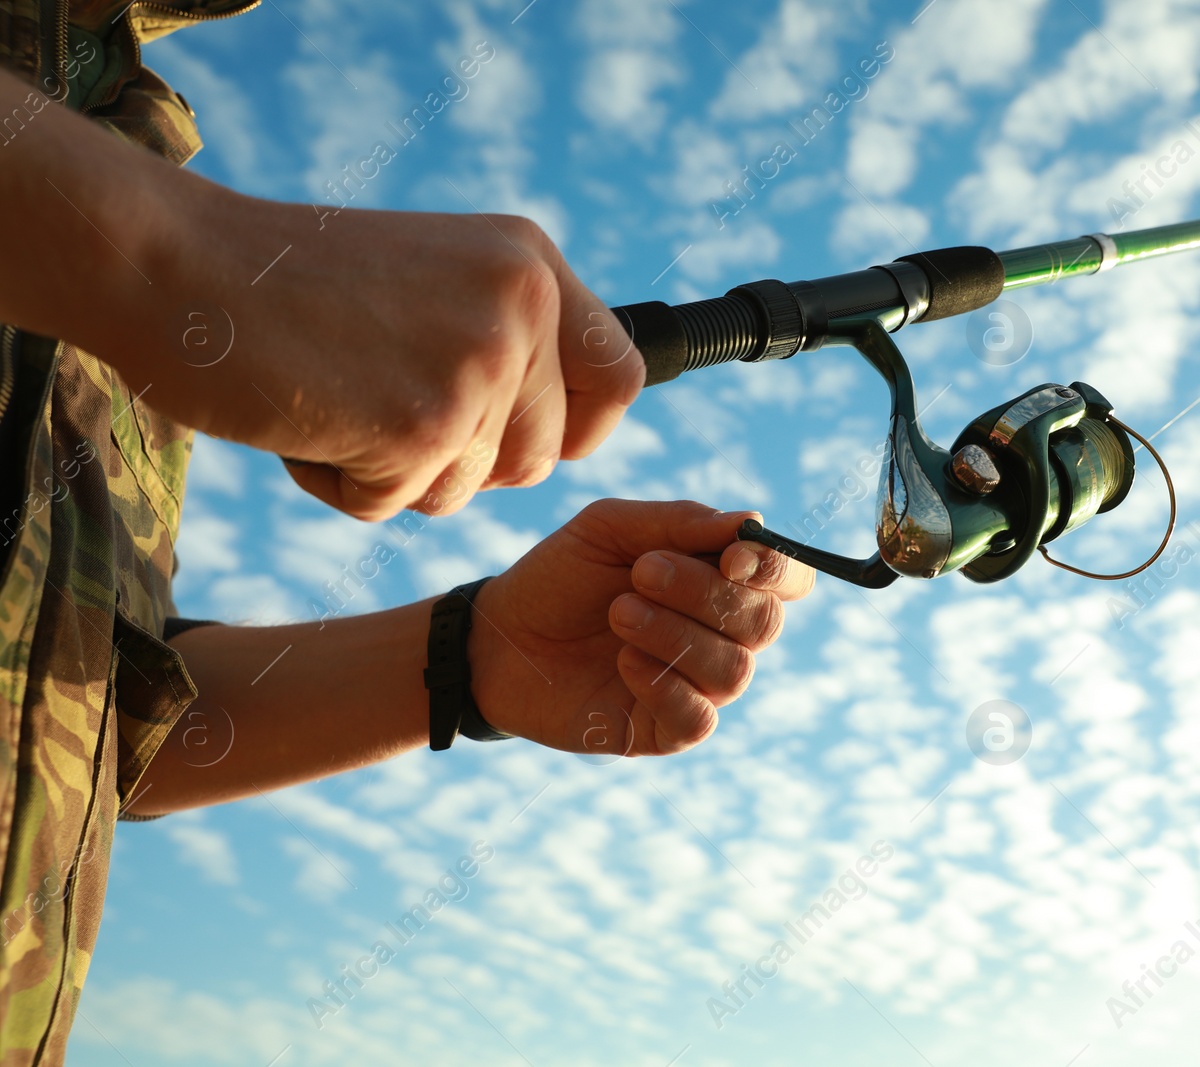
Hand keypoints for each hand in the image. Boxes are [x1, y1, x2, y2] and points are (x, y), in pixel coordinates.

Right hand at [0, 74, 639, 519]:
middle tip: (382, 413)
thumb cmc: (286, 283)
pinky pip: (396, 505)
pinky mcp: (425, 426)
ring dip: (394, 473)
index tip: (532, 445)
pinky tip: (303, 417)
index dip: (581, 429)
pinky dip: (342, 485)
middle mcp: (522, 306)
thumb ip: (503, 338)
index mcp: (529, 261)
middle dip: (465, 465)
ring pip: (465, 488)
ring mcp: (480, 365)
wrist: (174, 264)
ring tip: (332, 398)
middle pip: (539, 456)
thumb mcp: (432, 281)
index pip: (621, 374)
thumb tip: (561, 437)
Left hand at [467, 500, 814, 756]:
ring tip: (618, 613)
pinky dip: (665, 685)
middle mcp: (721, 635)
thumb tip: (750, 523)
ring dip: (675, 635)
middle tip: (640, 573)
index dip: (776, 569)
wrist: (497, 637)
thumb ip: (679, 523)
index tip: (731, 555)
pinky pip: (700, 718)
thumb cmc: (560, 577)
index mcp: (720, 581)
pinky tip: (623, 663)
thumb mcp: (610, 529)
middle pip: (763, 623)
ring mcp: (697, 686)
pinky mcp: (665, 730)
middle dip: (706, 594)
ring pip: (734, 670)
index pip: (788, 580)